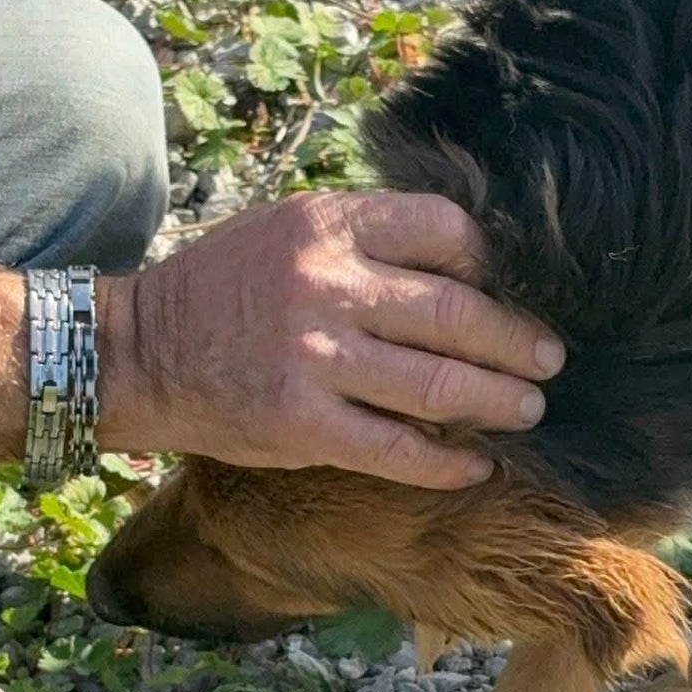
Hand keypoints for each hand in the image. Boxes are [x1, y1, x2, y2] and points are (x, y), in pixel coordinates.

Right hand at [99, 190, 563, 487]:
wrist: (141, 352)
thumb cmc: (225, 289)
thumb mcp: (289, 230)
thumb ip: (365, 238)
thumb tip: (466, 261)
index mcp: (329, 226)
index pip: (445, 232)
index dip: (493, 265)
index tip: (515, 292)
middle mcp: (328, 287)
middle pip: (457, 312)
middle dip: (516, 341)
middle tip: (550, 359)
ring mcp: (316, 360)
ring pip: (439, 385)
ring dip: (498, 401)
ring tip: (529, 408)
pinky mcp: (304, 426)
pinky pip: (398, 451)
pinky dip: (448, 463)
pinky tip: (476, 466)